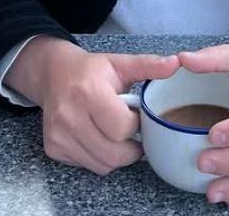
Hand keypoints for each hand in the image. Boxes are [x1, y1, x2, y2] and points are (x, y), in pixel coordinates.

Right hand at [5, 36, 179, 174]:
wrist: (54, 74)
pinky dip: (99, 157)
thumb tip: (176, 62)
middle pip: (114, 153)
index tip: (135, 114)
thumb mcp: (120, 63)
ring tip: (117, 134)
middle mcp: (70, 116)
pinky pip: (88, 165)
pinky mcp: (53, 148)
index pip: (122, 128)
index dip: (135, 124)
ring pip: (102, 165)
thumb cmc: (91, 70)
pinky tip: (99, 138)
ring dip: (117, 155)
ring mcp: (59, 135)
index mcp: (89, 92)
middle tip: (132, 131)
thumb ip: (149, 65)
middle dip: (131, 147)